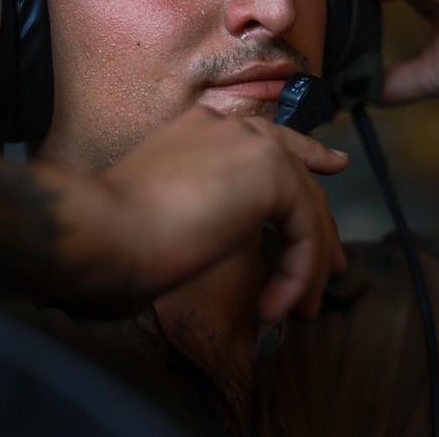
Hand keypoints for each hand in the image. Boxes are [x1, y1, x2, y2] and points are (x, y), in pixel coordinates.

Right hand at [55, 106, 347, 323]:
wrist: (104, 231)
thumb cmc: (115, 237)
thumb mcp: (166, 212)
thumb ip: (205, 209)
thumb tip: (226, 236)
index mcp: (199, 128)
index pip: (267, 138)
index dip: (306, 153)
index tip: (333, 165)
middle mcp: (229, 127)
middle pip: (297, 173)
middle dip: (320, 226)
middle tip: (333, 269)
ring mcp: (252, 144)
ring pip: (306, 208)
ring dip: (306, 267)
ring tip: (297, 312)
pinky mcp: (272, 174)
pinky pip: (305, 232)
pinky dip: (296, 275)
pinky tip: (272, 307)